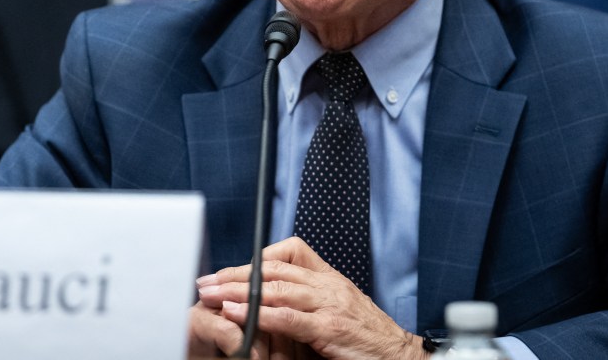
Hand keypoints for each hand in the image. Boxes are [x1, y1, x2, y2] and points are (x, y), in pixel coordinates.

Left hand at [195, 237, 426, 359]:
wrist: (400, 356)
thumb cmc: (367, 338)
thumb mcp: (336, 310)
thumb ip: (307, 302)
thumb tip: (270, 304)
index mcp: (328, 279)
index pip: (286, 257)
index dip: (253, 262)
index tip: (227, 271)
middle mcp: (328, 286)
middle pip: (273, 271)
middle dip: (236, 274)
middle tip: (207, 282)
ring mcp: (329, 305)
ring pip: (277, 289)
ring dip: (239, 292)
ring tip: (213, 295)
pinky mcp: (330, 329)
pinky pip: (290, 318)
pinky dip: (260, 314)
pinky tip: (239, 313)